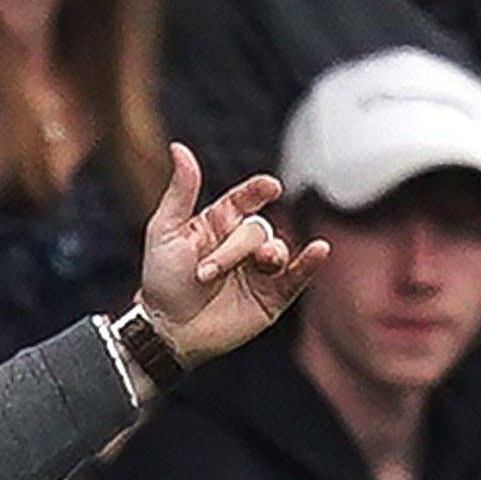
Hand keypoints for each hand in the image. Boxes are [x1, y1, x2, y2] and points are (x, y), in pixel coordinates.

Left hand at [133, 147, 320, 367]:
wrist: (167, 331)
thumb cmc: (161, 282)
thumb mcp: (164, 231)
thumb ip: (180, 191)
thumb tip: (179, 147)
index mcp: (220, 222)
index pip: (247, 197)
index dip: (259, 190)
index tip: (269, 188)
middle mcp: (243, 243)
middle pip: (257, 228)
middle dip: (234, 248)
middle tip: (205, 273)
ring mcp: (260, 269)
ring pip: (277, 248)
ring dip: (265, 257)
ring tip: (251, 270)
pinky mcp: (273, 296)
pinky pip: (298, 275)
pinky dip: (310, 262)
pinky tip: (319, 250)